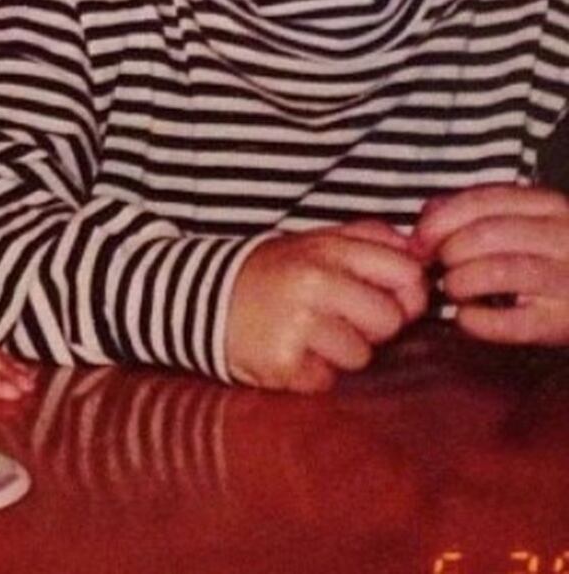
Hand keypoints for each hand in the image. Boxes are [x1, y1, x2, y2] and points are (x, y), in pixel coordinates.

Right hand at [226, 221, 428, 392]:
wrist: (199, 297)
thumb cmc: (273, 273)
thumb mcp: (315, 242)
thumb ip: (367, 240)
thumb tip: (421, 253)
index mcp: (327, 248)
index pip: (406, 272)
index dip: (407, 293)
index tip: (387, 299)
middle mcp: (313, 280)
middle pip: (389, 320)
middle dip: (371, 328)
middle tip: (335, 318)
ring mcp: (297, 322)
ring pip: (361, 356)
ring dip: (339, 353)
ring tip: (306, 335)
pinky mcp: (283, 361)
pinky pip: (328, 380)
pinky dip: (312, 373)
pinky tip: (289, 352)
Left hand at [414, 184, 568, 344]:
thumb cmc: (546, 258)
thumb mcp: (519, 223)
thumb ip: (472, 212)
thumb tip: (427, 221)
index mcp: (549, 206)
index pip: (482, 200)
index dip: (440, 221)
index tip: (418, 241)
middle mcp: (566, 237)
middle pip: (488, 234)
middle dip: (449, 251)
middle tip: (436, 268)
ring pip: (500, 271)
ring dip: (461, 282)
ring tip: (452, 289)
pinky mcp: (566, 323)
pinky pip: (515, 323)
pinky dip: (479, 320)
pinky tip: (467, 318)